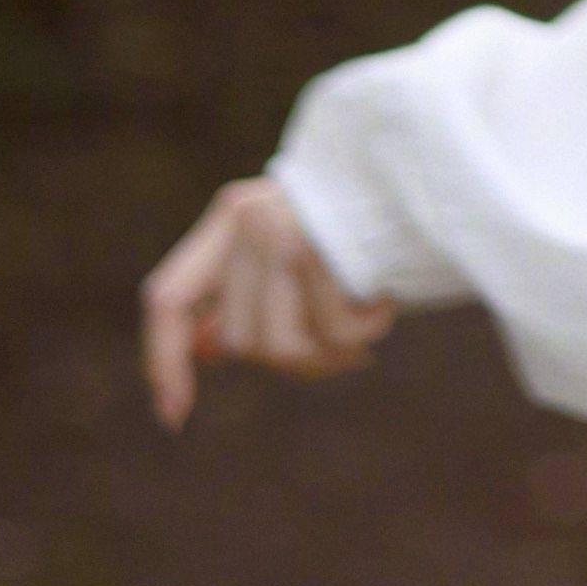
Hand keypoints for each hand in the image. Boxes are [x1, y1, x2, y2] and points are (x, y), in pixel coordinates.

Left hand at [140, 173, 393, 428]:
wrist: (423, 170)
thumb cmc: (361, 220)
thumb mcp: (294, 251)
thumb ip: (249, 293)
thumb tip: (206, 351)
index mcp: (231, 216)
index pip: (169, 298)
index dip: (164, 360)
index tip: (173, 416)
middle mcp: (247, 220)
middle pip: (237, 338)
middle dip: (287, 357)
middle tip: (335, 345)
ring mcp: (279, 233)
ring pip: (279, 347)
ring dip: (327, 355)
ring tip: (363, 330)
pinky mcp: (315, 250)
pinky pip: (327, 334)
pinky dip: (362, 333)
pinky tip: (383, 303)